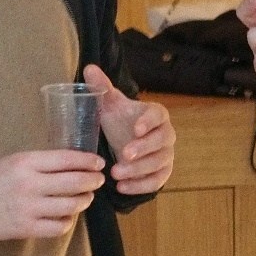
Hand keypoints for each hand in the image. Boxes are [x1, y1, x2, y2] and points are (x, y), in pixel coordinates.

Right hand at [0, 149, 105, 238]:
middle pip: (74, 183)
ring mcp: (29, 208)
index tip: (99, 163)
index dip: (87, 161)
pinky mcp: (26, 228)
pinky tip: (67, 216)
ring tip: (86, 197)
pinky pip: (58, 227)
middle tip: (98, 180)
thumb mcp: (18, 160)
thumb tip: (77, 164)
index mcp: (27, 162)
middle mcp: (30, 184)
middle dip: (92, 181)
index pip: (66, 159)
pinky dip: (68, 221)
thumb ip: (44, 162)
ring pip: (70, 206)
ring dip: (84, 201)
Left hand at [82, 63, 175, 194]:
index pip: (158, 115)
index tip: (135, 129)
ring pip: (159, 163)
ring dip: (139, 170)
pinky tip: (123, 187)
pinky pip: (158, 180)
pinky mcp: (163, 172)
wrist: (127, 141)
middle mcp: (166, 134)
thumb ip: (102, 87)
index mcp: (156, 114)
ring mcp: (166, 154)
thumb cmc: (121, 121)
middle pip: (162, 141)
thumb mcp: (110, 105)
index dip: (149, 122)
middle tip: (123, 155)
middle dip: (143, 149)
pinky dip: (141, 186)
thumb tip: (89, 68)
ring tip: (116, 174)